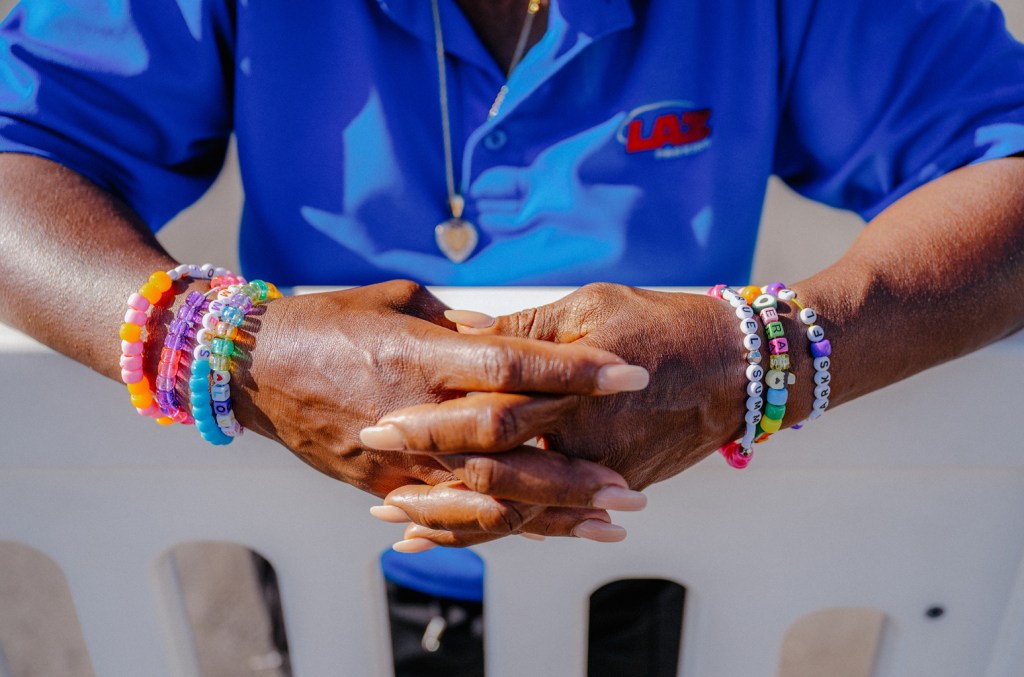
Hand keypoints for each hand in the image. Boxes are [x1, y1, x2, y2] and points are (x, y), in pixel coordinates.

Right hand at [228, 280, 649, 541]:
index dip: (573, 371)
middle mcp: (417, 410)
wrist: (254, 366)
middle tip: (631, 491)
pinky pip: (446, 515)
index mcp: (425, 355)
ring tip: (606, 527)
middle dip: (574, 471)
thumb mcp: (397, 301)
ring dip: (550, 514)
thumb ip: (458, 325)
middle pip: (510, 448)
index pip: (513, 365)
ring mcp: (399, 457)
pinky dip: (496, 528)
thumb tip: (504, 337)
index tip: (628, 374)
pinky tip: (541, 535)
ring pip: (485, 496)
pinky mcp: (382, 483)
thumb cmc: (330, 319)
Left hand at [364, 283, 746, 493]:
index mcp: (572, 387)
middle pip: (495, 470)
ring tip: (404, 529)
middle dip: (432, 484)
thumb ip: (522, 326)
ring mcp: (603, 468)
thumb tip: (457, 329)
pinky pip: (553, 514)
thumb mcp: (589, 306)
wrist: (737, 366)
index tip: (381, 426)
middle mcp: (585, 437)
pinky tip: (467, 535)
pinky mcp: (617, 483)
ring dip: (459, 522)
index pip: (489, 411)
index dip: (433, 422)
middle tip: (380, 495)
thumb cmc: (660, 322)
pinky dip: (507, 527)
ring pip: (519, 509)